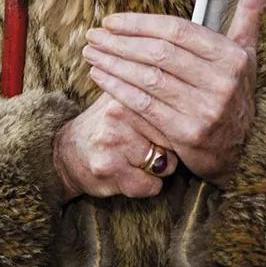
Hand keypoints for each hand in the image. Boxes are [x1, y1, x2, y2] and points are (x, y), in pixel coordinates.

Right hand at [52, 92, 178, 202]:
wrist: (68, 154)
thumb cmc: (110, 125)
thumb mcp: (128, 97)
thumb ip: (158, 89)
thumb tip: (198, 80)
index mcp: (129, 90)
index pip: (178, 110)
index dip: (177, 125)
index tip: (166, 127)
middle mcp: (120, 112)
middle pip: (175, 138)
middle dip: (170, 147)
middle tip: (146, 143)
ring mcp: (114, 140)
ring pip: (166, 164)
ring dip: (158, 168)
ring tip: (136, 158)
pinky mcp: (110, 169)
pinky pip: (151, 186)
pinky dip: (146, 186)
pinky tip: (128, 174)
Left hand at [83, 0, 265, 186]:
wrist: (244, 148)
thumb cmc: (236, 89)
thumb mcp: (248, 49)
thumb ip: (252, 8)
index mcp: (232, 56)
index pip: (178, 31)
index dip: (141, 23)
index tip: (112, 20)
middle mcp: (221, 82)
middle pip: (160, 54)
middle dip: (120, 42)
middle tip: (94, 35)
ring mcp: (205, 110)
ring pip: (148, 79)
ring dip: (113, 64)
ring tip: (91, 53)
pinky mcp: (187, 134)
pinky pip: (144, 106)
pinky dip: (118, 89)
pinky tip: (100, 77)